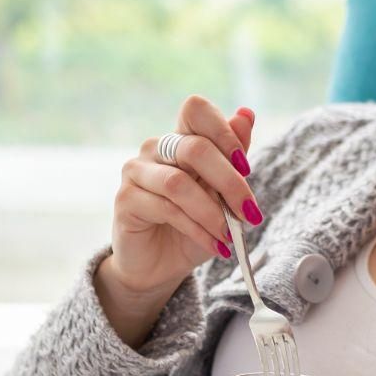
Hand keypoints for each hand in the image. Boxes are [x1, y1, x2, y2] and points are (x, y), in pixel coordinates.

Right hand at [106, 95, 261, 297]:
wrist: (160, 265)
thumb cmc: (193, 226)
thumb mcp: (220, 196)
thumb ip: (231, 158)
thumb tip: (246, 114)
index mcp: (180, 139)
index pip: (195, 110)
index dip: (223, 132)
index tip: (246, 167)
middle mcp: (155, 148)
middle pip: (195, 147)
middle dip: (229, 182)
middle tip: (250, 213)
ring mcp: (136, 171)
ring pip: (179, 183)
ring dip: (212, 213)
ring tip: (229, 236)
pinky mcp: (125, 199)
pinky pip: (166, 209)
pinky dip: (197, 229)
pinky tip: (213, 245)